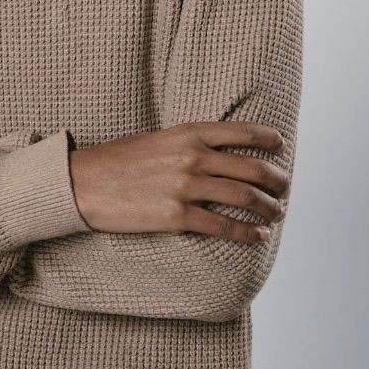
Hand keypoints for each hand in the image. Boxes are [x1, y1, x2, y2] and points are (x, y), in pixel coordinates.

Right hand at [69, 121, 289, 243]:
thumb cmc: (117, 161)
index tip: (280, 147)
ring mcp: (186, 187)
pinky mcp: (177, 216)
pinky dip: (248, 233)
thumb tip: (218, 156)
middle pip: (251, 168)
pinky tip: (259, 236)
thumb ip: (189, 144)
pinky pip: (224, 226)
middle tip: (285, 188)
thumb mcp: (157, 140)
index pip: (242, 132)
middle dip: (276, 179)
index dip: (268, 140)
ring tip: (277, 213)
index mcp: (188, 133)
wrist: (83, 183)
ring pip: (244, 197)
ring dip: (269, 208)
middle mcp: (192, 157)